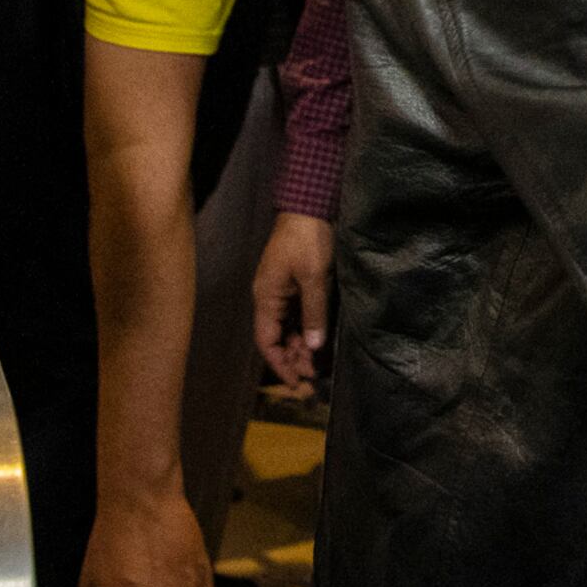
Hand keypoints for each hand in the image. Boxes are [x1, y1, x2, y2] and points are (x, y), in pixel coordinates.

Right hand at [253, 212, 333, 389]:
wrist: (309, 204)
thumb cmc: (309, 238)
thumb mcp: (315, 277)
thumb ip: (314, 312)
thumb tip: (314, 347)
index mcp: (266, 297)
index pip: (266, 341)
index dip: (280, 364)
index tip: (297, 382)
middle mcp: (269, 297)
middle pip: (276, 337)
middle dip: (294, 357)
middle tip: (316, 373)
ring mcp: (281, 290)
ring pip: (287, 327)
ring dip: (301, 345)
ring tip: (319, 360)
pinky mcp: (295, 283)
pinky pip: (296, 314)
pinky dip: (306, 329)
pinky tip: (319, 338)